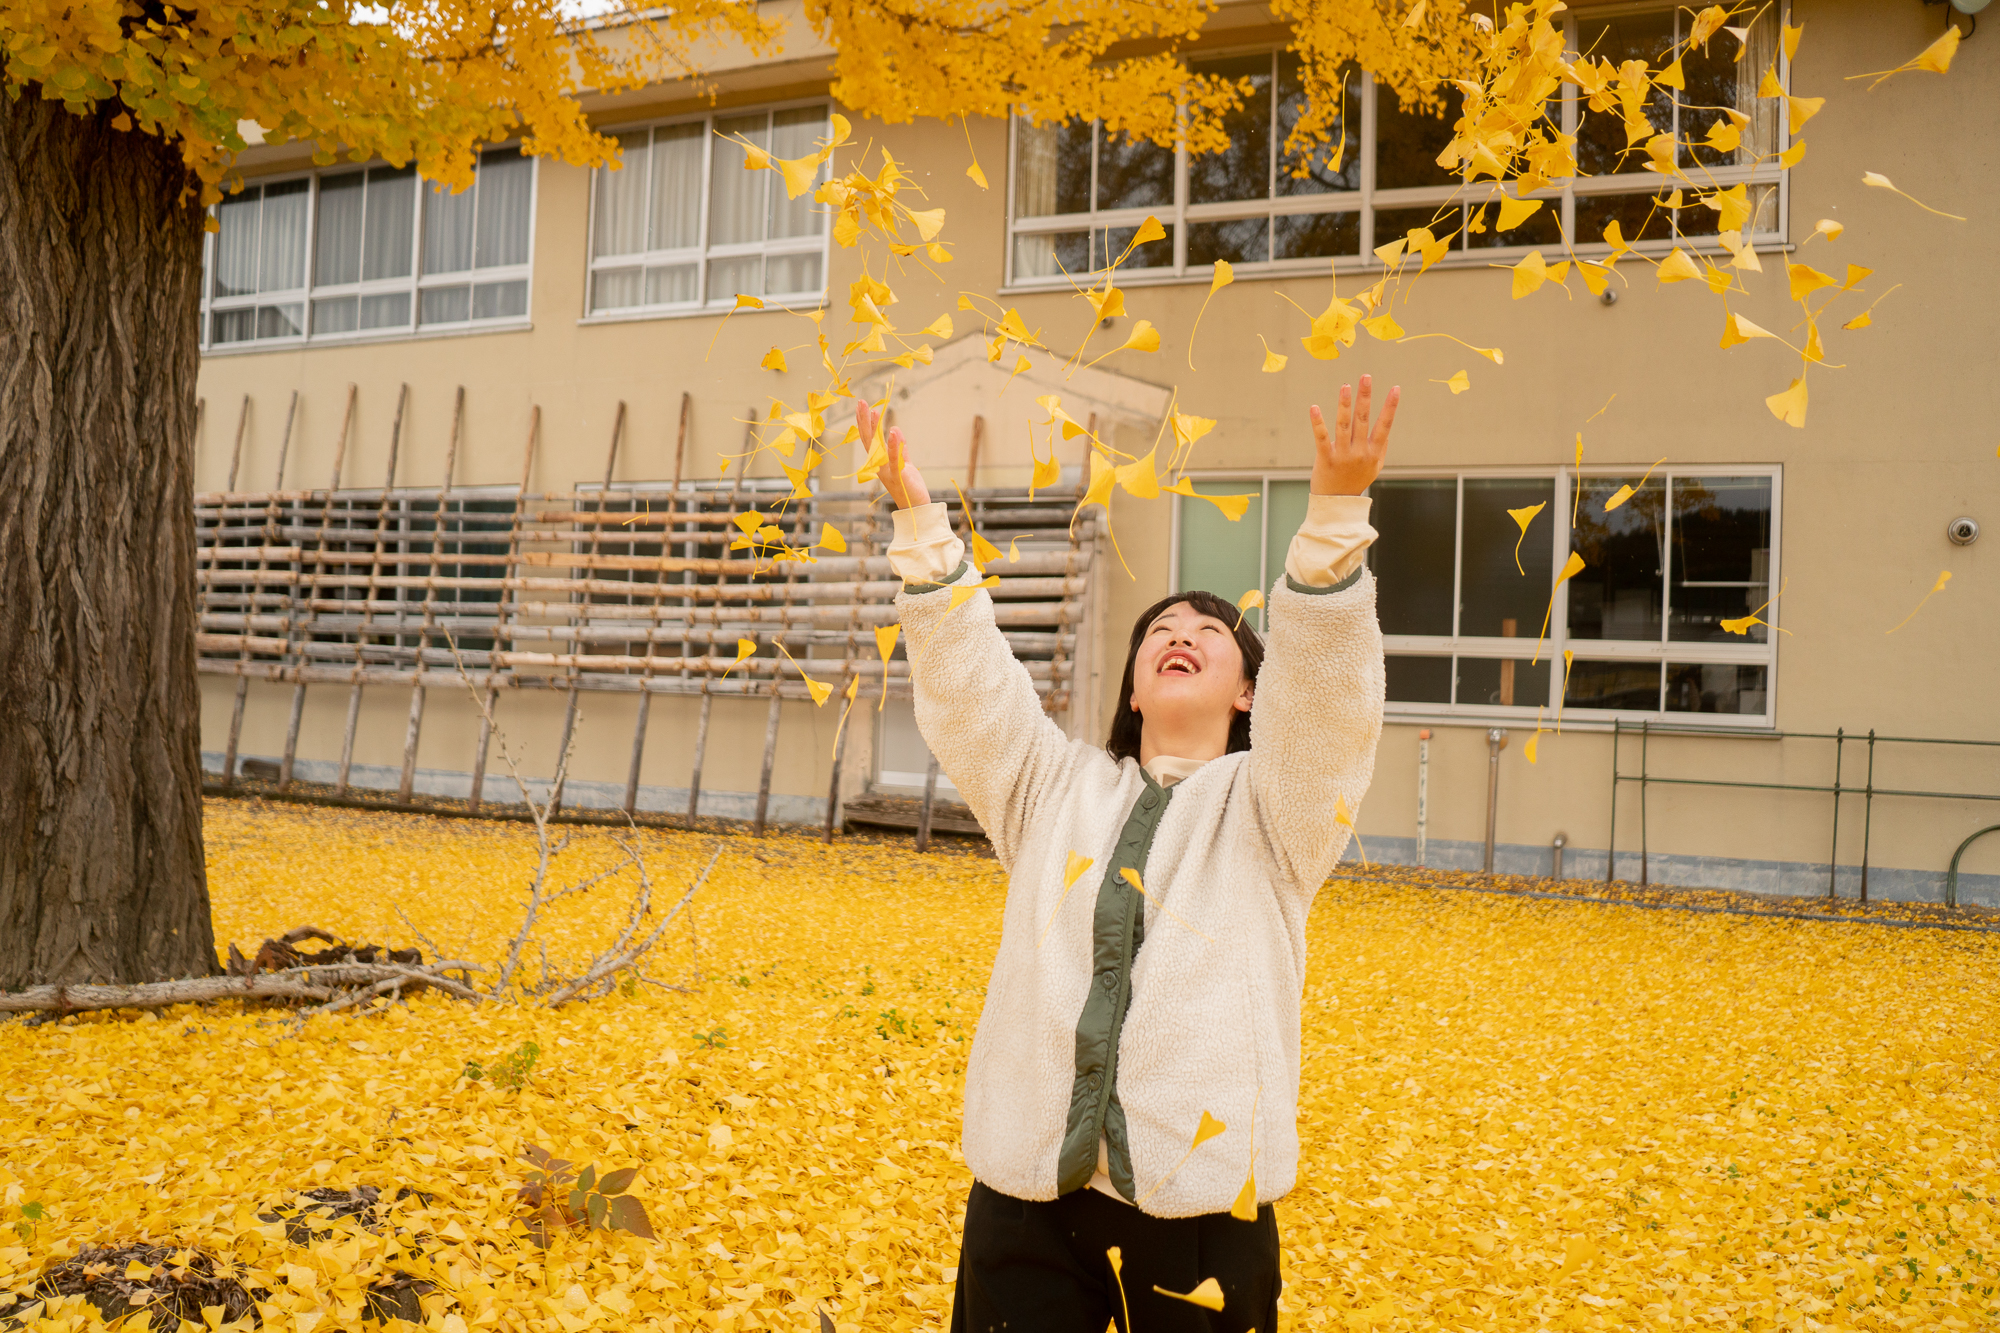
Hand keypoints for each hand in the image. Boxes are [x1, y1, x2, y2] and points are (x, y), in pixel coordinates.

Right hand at [854, 397, 929, 509]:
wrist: (916, 509)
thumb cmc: (910, 487)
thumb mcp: (905, 463)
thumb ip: (900, 448)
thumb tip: (895, 429)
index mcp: (879, 462)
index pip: (870, 439)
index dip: (865, 423)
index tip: (863, 406)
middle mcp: (879, 465)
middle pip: (869, 440)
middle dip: (864, 421)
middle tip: (861, 402)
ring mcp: (886, 471)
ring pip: (877, 447)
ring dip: (875, 429)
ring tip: (873, 410)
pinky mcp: (897, 476)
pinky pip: (893, 458)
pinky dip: (893, 445)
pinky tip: (892, 430)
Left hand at [1309, 374, 1398, 495]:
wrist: (1337, 503)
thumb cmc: (1357, 480)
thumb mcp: (1375, 466)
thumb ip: (1381, 445)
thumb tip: (1387, 424)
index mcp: (1373, 452)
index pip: (1385, 425)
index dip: (1390, 407)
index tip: (1396, 388)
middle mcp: (1360, 452)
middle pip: (1363, 420)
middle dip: (1365, 397)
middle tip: (1366, 376)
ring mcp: (1342, 455)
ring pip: (1344, 426)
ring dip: (1345, 404)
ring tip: (1345, 386)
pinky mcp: (1325, 459)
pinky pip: (1321, 438)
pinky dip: (1317, 423)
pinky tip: (1314, 408)